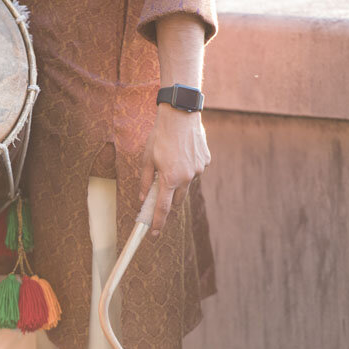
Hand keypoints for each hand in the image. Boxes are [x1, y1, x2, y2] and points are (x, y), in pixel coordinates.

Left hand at [138, 105, 209, 234]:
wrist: (181, 114)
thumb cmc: (160, 136)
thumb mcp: (146, 159)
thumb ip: (145, 181)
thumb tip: (142, 197)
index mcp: (169, 179)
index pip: (163, 209)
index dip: (158, 223)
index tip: (154, 234)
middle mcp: (187, 178)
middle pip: (178, 200)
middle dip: (170, 199)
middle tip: (162, 189)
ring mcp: (199, 170)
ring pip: (187, 184)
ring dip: (179, 180)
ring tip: (172, 160)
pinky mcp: (206, 161)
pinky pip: (196, 170)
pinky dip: (188, 167)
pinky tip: (183, 152)